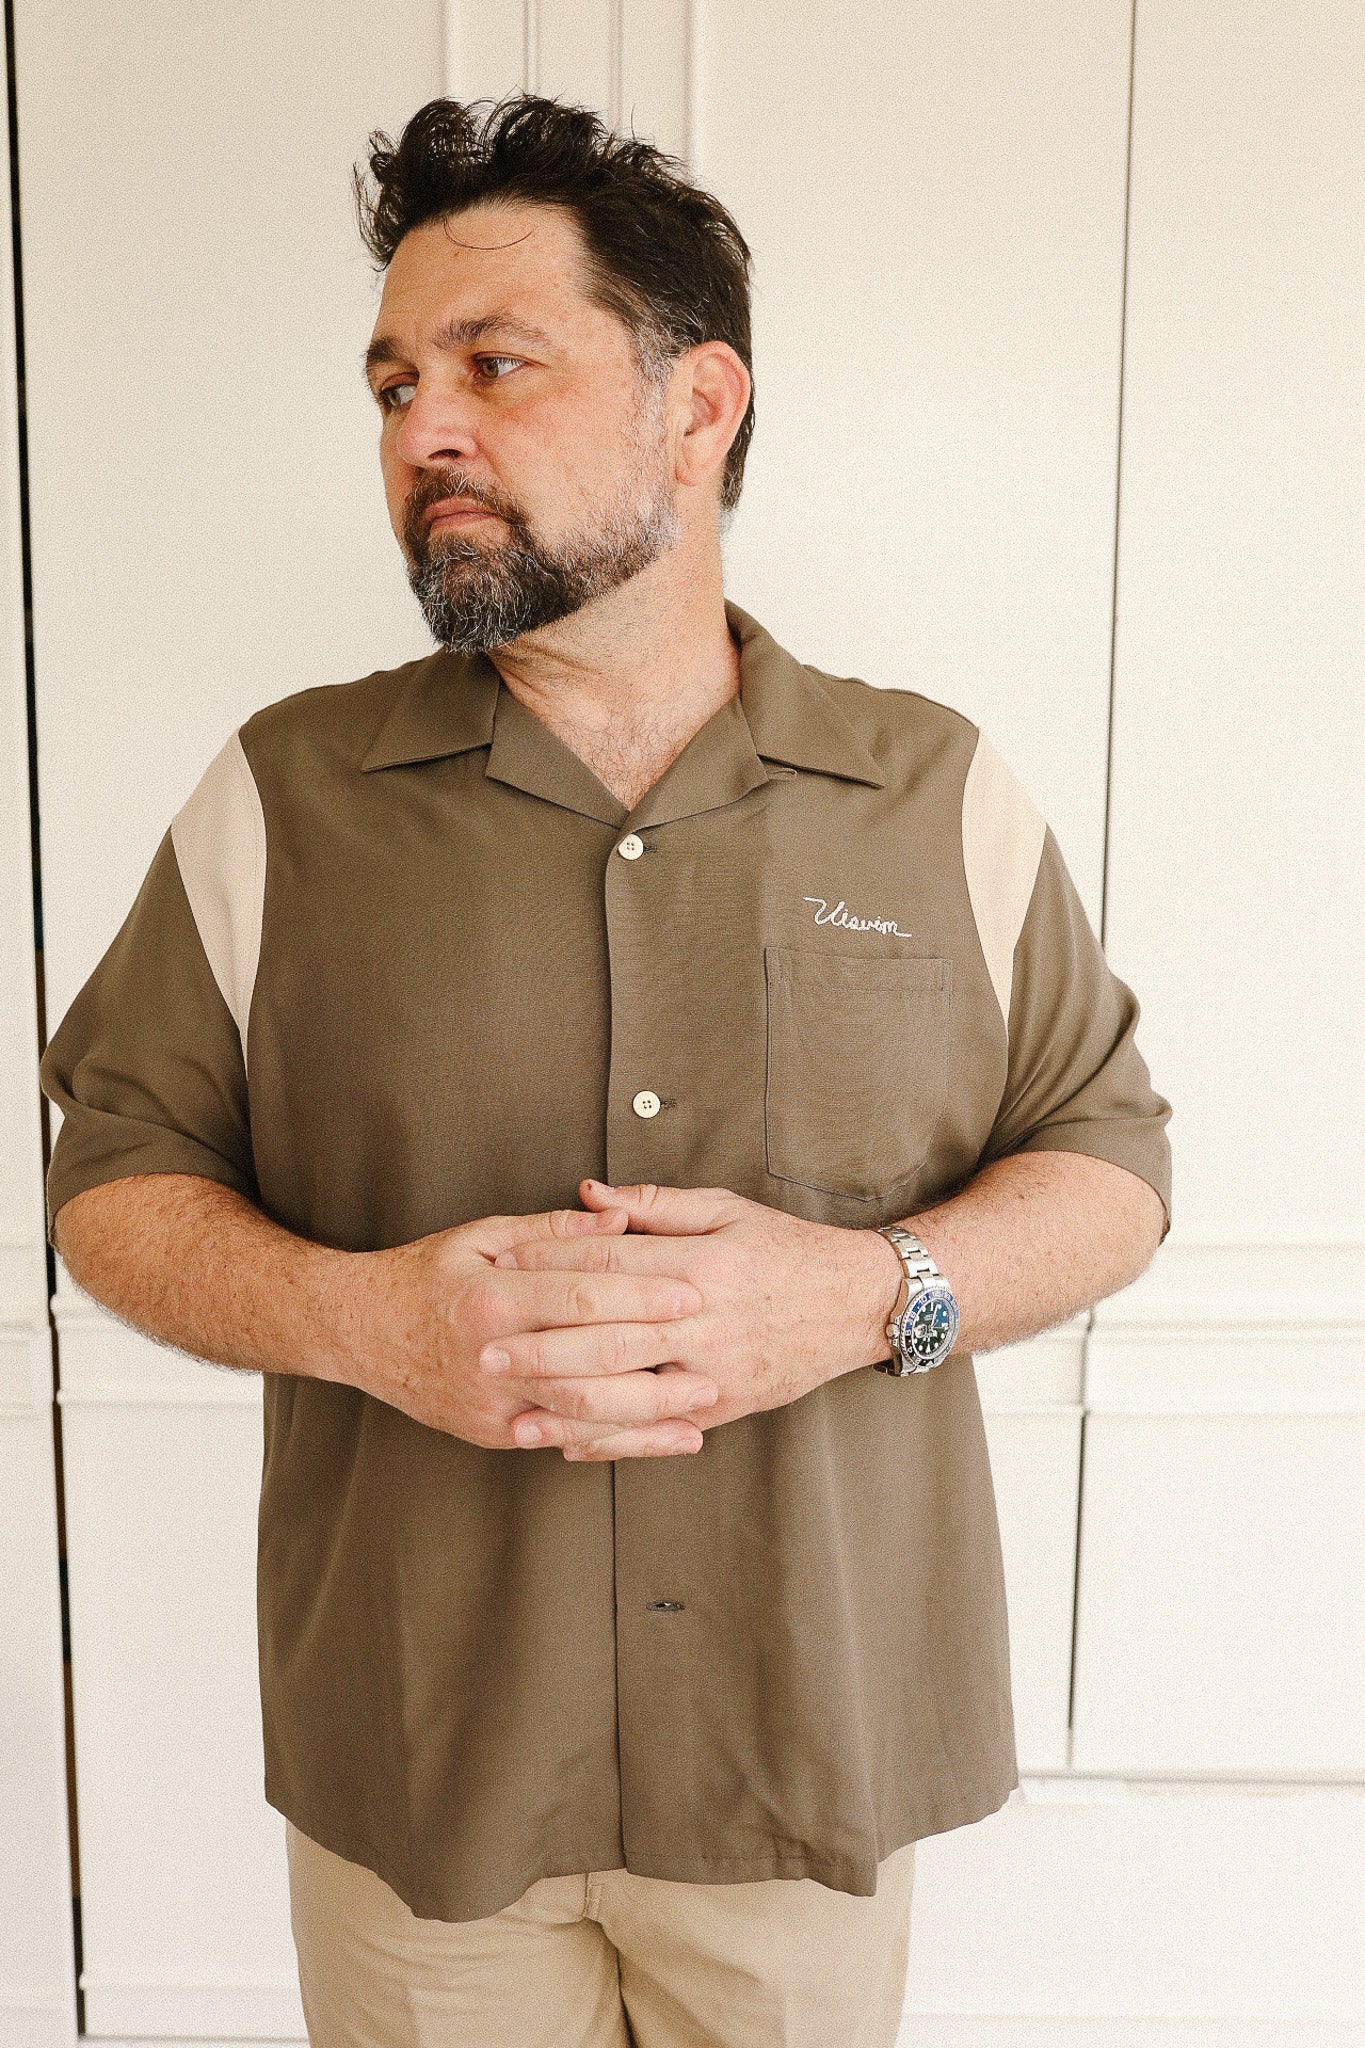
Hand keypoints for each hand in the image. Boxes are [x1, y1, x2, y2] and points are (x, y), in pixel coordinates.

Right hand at [347, 1203, 716, 1455]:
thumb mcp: (482, 1234)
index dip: (641, 1294)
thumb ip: (554, 1230)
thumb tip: (619, 1219)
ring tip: (698, 1410)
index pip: (580, 1295)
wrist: (359, 1332)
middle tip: (713, 1360)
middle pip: (588, 1362)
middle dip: (656, 1362)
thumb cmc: (427, 1275)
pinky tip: (653, 1439)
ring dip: (645, 1416)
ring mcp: (490, 1402)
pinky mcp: (493, 1433)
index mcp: (491, 1296)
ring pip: (580, 1414)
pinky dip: (613, 1442)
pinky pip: (562, 1439)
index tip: (692, 1292)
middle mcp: (490, 1354)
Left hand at [488, 1180, 903, 1458]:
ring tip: (512, 1411)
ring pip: (628, 1396)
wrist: (856, 1302)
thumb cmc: (785, 1249)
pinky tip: (566, 1442)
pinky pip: (655, 1429)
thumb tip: (588, 1196)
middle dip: (540, 1346)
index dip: (551, 1265)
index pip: (610, 1265)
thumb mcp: (725, 1209)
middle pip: (608, 1337)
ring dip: (564, 1407)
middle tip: (483, 1351)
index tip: (502, 1265)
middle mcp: (705, 1321)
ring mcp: (714, 1370)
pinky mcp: (722, 1406)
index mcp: (701, 1264)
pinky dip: (609, 1441)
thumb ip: (653, 1206)